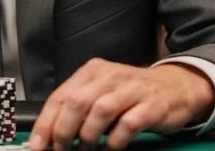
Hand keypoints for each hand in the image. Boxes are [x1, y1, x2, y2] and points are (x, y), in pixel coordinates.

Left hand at [28, 59, 214, 150]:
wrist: (176, 87)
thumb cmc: (132, 94)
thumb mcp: (102, 92)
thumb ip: (78, 107)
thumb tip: (49, 134)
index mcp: (92, 71)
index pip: (61, 96)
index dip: (46, 123)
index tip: (38, 145)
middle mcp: (110, 76)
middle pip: (77, 102)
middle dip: (63, 131)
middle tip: (61, 150)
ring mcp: (132, 89)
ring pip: (100, 110)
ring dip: (88, 136)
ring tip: (86, 149)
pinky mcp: (151, 105)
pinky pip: (128, 124)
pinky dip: (115, 140)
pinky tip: (111, 146)